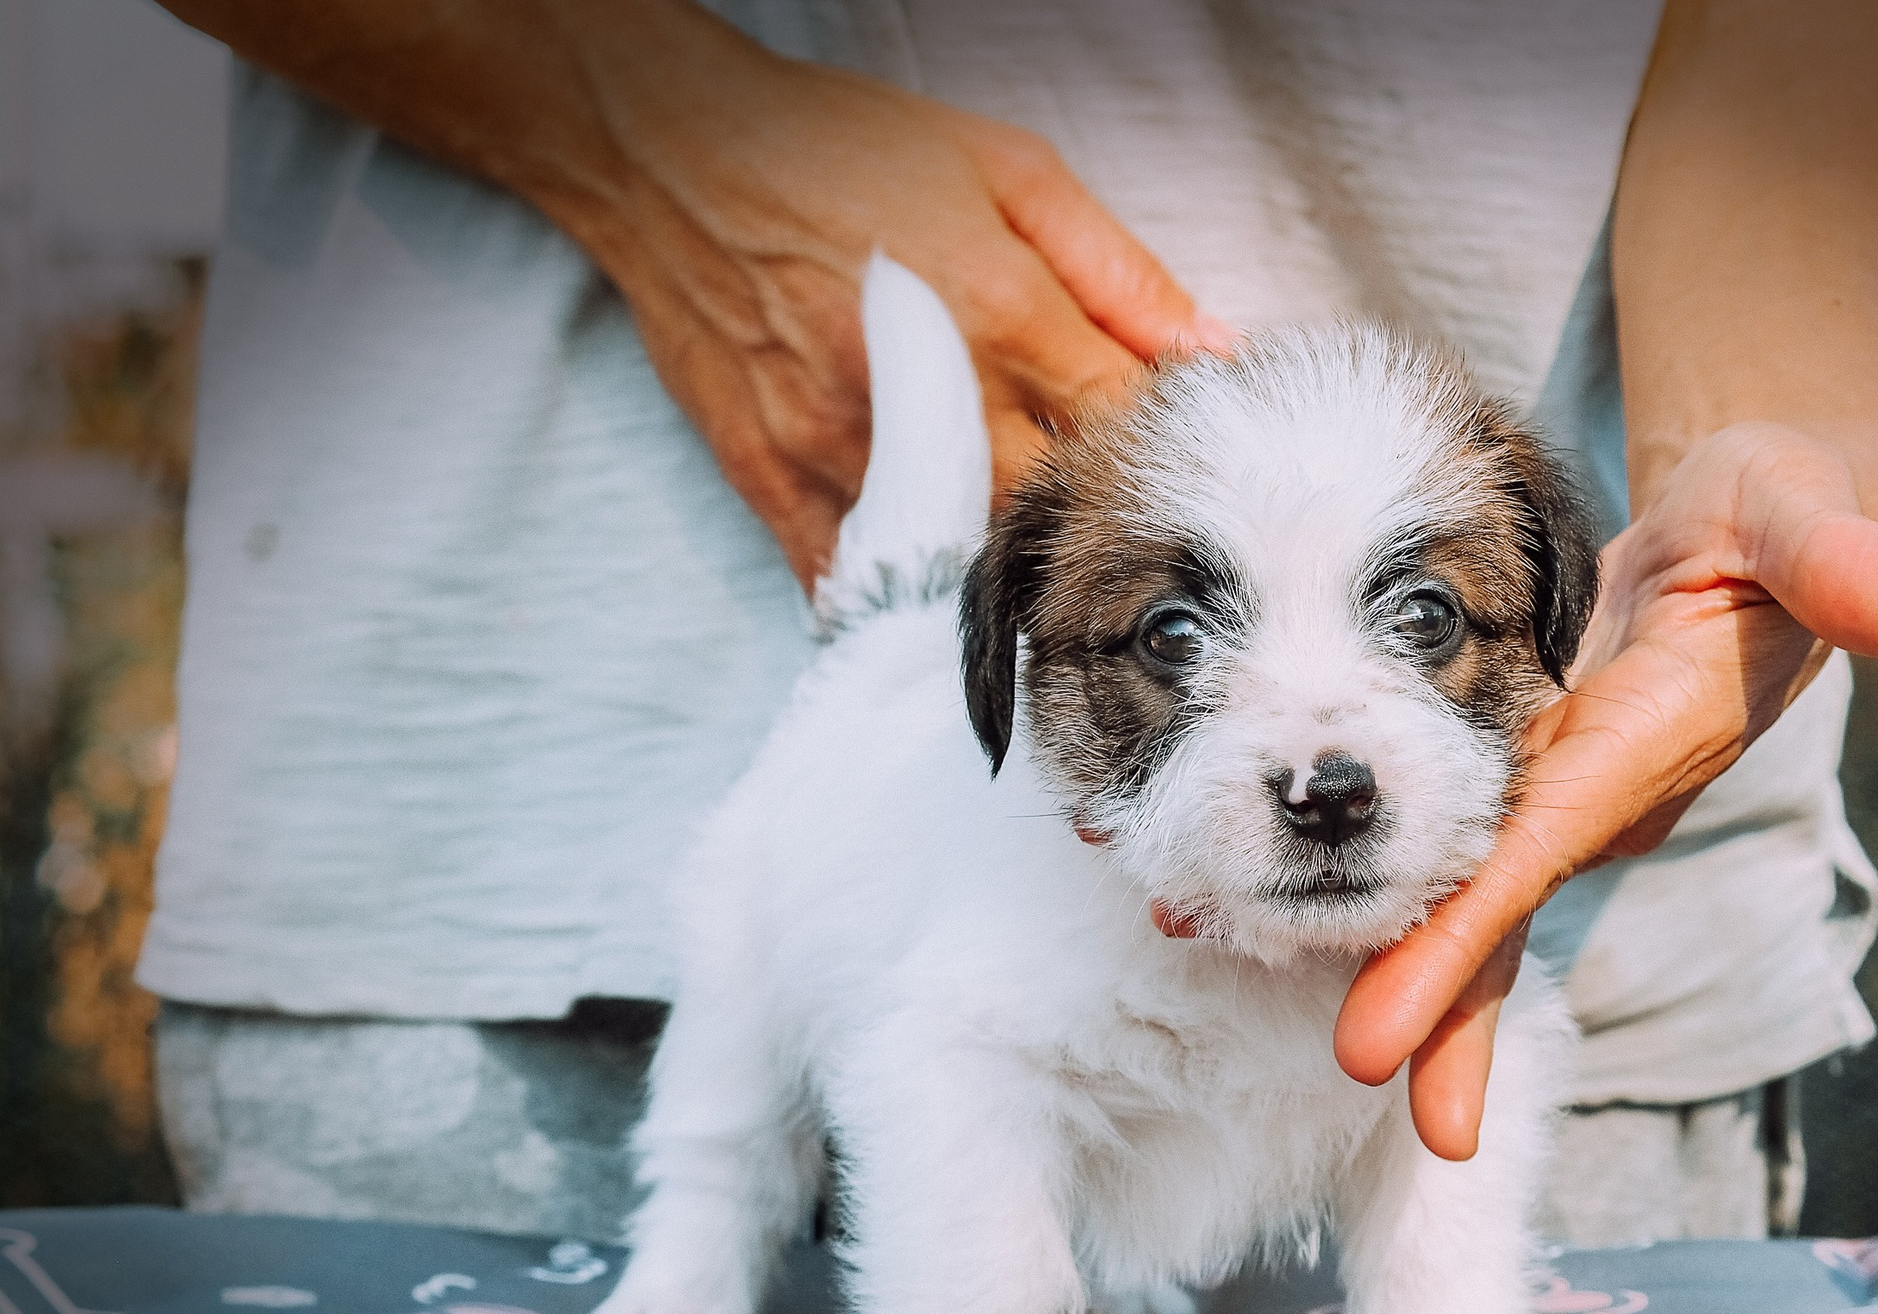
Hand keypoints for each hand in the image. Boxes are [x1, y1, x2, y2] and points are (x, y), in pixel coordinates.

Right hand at [558, 52, 1228, 581]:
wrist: (665, 155)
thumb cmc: (839, 149)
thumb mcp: (1006, 168)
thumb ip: (1116, 270)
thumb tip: (1212, 351)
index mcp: (996, 308)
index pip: (1120, 423)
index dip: (1161, 455)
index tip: (1173, 466)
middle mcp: (922, 393)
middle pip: (1050, 512)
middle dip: (1095, 531)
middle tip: (1118, 537)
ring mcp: (841, 450)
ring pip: (958, 564)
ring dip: (1008, 577)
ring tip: (1040, 576)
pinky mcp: (774, 484)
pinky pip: (858, 585)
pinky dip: (906, 600)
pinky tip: (941, 594)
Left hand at [1333, 422, 1877, 1159]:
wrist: (1756, 524)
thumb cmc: (1777, 515)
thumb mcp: (1806, 514)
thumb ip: (1851, 562)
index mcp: (1654, 744)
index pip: (1540, 853)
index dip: (1462, 941)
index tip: (1382, 1036)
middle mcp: (1605, 788)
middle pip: (1505, 908)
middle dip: (1439, 1006)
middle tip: (1351, 1080)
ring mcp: (1569, 787)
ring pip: (1476, 891)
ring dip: (1406, 963)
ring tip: (1324, 1033)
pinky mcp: (1536, 766)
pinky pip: (1464, 846)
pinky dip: (1397, 890)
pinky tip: (1310, 918)